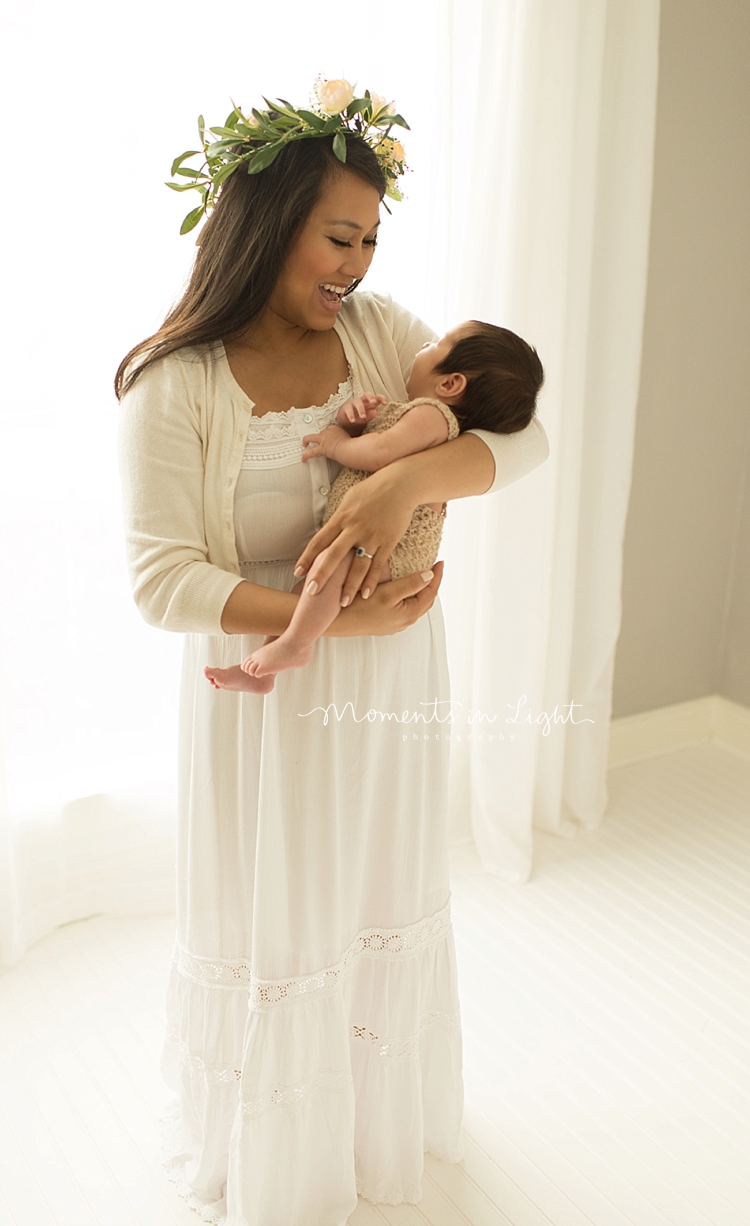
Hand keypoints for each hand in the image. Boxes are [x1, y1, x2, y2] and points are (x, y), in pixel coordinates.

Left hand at [293, 465, 418, 603]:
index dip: (307, 558)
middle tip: (312, 592)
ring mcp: (371, 536)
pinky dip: (371, 581)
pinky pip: (378, 565)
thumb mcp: (349, 498)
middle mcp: (354, 528)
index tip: (298, 572)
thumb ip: (338, 517)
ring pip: (357, 566)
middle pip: (334, 555)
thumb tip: (327, 530)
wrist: (402, 484)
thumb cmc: (374, 488)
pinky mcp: (388, 541)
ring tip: (343, 602)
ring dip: (349, 586)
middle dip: (322, 575)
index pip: (319, 541)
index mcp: (342, 517)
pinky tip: (365, 594)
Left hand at [301, 423, 349, 462]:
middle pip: (320, 433)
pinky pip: (311, 452)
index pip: (329, 428)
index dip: (328, 433)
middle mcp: (327, 432)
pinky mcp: (321, 448)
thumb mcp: (351, 438)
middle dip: (319, 437)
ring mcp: (323, 440)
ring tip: (304, 444)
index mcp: (335, 428)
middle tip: (318, 440)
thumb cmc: (352, 445)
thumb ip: (349, 439)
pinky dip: (306, 455)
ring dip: (306, 441)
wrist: (348, 448)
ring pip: (310, 438)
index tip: (329, 436)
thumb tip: (353, 443)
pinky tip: (303, 458)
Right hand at [325, 561, 444, 636]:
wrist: (336, 623)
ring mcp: (394, 623)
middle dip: (431, 583)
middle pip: (425, 600)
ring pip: (414, 604)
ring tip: (420, 574)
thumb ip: (410, 584)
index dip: (436, 576)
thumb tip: (429, 576)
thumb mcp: (387, 593)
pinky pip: (403, 607)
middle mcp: (404, 621)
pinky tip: (402, 587)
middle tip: (432, 567)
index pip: (430, 592)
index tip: (439, 561)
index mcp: (409, 613)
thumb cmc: (359, 608)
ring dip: (419, 589)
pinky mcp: (385, 622)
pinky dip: (408, 595)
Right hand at [336, 393, 386, 428]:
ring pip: (358, 402)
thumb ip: (370, 415)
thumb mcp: (366, 418)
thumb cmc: (359, 417)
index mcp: (369, 402)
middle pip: (367, 394)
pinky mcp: (345, 408)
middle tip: (374, 402)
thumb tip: (375, 412)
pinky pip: (348, 410)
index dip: (381, 398)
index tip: (385, 403)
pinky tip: (352, 420)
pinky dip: (351, 415)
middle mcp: (362, 401)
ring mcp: (353, 403)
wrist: (346, 422)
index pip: (377, 397)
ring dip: (361, 409)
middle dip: (371, 397)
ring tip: (362, 416)